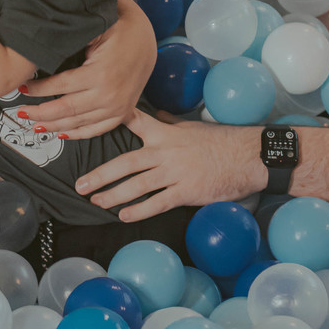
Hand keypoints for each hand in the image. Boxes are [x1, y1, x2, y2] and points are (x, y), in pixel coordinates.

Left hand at [29, 0, 156, 138]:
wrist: (150, 40)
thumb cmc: (123, 28)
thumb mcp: (101, 24)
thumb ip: (77, 32)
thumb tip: (47, 36)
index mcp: (100, 73)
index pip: (60, 86)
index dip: (38, 89)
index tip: (22, 87)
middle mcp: (109, 95)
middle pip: (66, 110)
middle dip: (40, 113)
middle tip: (20, 112)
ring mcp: (117, 107)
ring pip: (79, 123)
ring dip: (54, 126)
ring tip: (34, 125)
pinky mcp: (123, 113)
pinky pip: (97, 130)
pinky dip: (78, 134)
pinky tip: (61, 134)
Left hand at [75, 111, 265, 222]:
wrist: (247, 156)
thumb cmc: (221, 141)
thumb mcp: (191, 127)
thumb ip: (169, 122)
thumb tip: (155, 113)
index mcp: (166, 133)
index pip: (135, 122)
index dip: (112, 120)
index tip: (89, 121)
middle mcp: (166, 152)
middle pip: (126, 162)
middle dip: (100, 174)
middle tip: (81, 184)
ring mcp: (175, 172)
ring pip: (137, 185)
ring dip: (113, 194)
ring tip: (96, 202)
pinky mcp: (186, 191)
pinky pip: (157, 202)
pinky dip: (139, 210)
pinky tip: (124, 215)